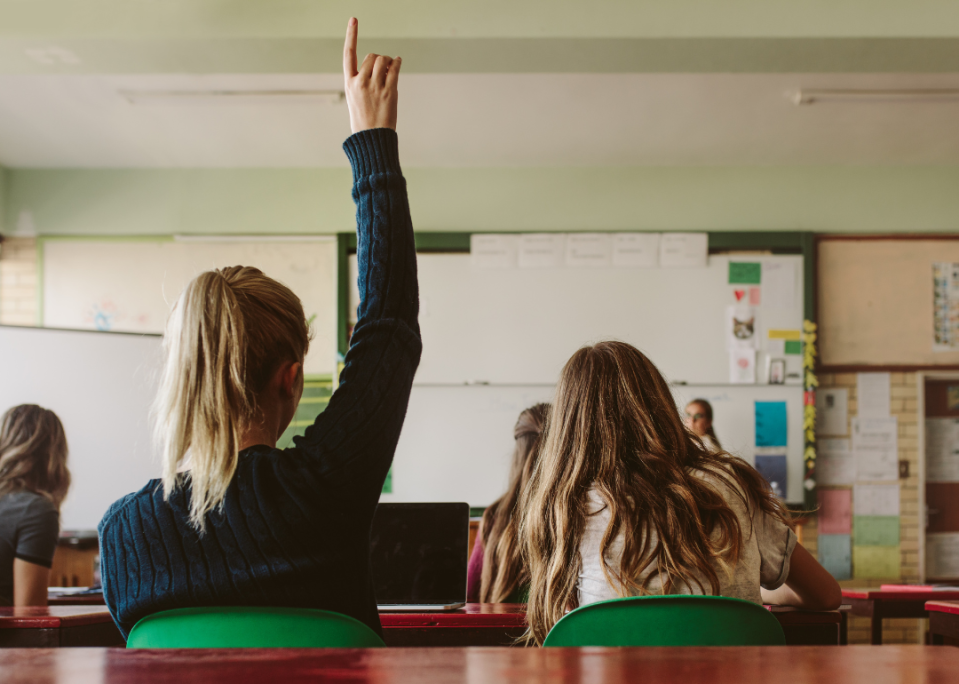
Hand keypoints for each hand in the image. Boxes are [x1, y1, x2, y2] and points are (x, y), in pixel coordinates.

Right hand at [343, 17, 400, 132]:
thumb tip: (382, 64)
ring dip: (389, 61)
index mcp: (349, 83)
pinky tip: (398, 62)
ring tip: (391, 69)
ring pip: (384, 60)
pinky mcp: (389, 92)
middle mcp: (361, 82)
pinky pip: (395, 69)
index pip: (348, 54)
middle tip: (384, 68)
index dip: (351, 35)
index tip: (354, 20)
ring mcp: (375, 87)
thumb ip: (363, 81)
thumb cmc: (364, 121)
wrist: (371, 138)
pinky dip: (398, 63)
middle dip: (379, 59)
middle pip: (372, 56)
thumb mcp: (355, 99)